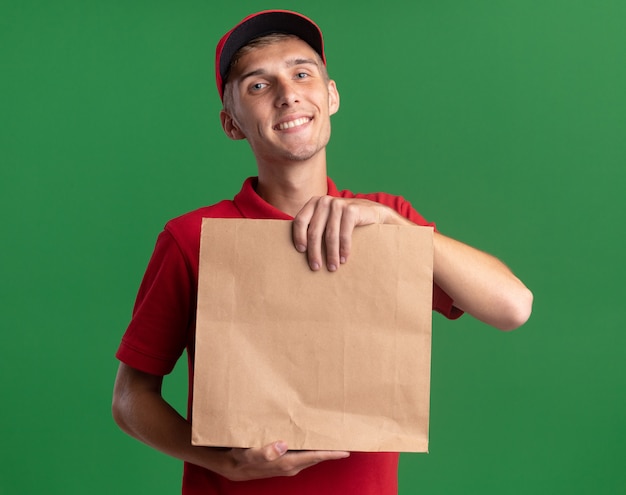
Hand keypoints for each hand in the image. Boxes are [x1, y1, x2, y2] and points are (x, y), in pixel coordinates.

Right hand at [217, 441, 349, 480]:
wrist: (233, 467)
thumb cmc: (242, 458)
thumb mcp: (249, 454)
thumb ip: (265, 452)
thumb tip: (282, 445)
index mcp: (287, 462)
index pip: (315, 457)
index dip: (331, 454)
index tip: (346, 449)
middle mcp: (292, 465)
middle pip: (317, 457)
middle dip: (331, 450)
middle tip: (345, 439)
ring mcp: (289, 465)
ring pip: (311, 456)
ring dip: (322, 449)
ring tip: (334, 439)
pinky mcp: (285, 462)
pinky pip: (304, 455)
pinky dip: (312, 448)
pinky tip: (313, 441)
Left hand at [292, 196, 407, 270]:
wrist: (373, 212)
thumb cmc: (346, 221)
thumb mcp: (328, 221)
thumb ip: (315, 227)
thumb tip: (300, 251)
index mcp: (314, 203)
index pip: (300, 220)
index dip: (299, 236)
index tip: (301, 251)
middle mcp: (324, 201)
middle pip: (314, 231)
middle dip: (314, 252)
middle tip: (316, 267)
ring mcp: (338, 204)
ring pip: (330, 235)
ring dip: (331, 254)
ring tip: (332, 267)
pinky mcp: (351, 210)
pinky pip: (344, 234)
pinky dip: (344, 249)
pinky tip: (344, 259)